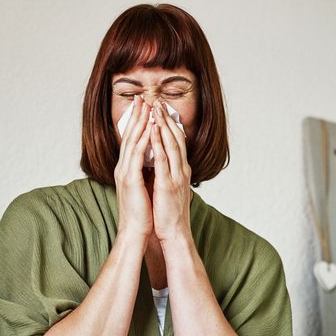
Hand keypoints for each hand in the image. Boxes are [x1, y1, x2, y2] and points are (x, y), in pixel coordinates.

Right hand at [113, 96, 153, 242]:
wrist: (135, 232)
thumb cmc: (141, 213)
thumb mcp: (144, 187)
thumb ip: (146, 173)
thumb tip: (154, 162)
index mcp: (127, 169)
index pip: (132, 141)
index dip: (137, 123)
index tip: (143, 107)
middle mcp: (123, 168)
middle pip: (129, 136)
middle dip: (136, 116)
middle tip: (142, 98)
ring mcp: (125, 173)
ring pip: (132, 142)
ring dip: (139, 123)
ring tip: (145, 106)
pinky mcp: (130, 180)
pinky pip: (136, 156)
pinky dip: (143, 141)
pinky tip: (148, 128)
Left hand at [149, 100, 191, 242]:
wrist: (173, 234)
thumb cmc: (168, 214)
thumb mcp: (168, 188)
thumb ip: (166, 174)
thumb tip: (159, 164)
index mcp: (181, 170)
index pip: (178, 142)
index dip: (170, 124)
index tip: (162, 109)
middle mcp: (182, 170)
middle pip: (176, 137)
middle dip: (167, 118)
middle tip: (158, 101)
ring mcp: (177, 176)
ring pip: (171, 144)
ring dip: (163, 124)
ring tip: (155, 108)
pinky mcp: (168, 183)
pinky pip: (163, 159)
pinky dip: (159, 142)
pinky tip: (153, 130)